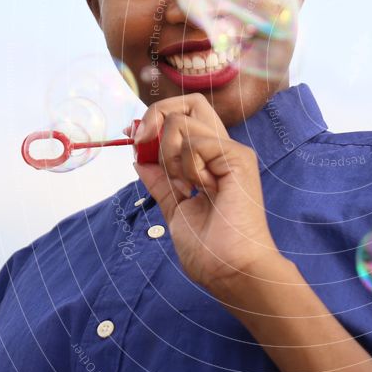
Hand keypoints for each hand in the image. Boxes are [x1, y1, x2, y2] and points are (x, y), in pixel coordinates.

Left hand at [130, 93, 282, 298]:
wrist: (230, 269)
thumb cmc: (211, 249)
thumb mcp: (174, 207)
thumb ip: (160, 181)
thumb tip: (139, 158)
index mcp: (211, 160)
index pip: (184, 117)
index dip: (156, 120)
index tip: (134, 140)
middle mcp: (223, 149)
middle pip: (189, 103)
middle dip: (156, 116)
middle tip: (143, 143)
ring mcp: (231, 151)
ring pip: (183, 122)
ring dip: (167, 155)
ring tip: (183, 186)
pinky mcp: (237, 157)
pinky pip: (194, 143)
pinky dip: (185, 166)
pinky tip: (198, 189)